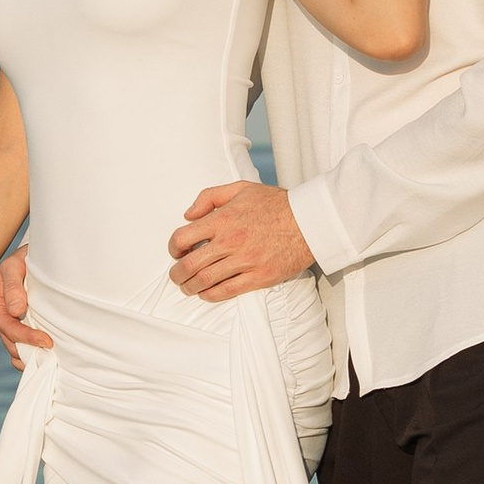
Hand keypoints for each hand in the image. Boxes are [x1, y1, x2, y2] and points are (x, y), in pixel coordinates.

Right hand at [0, 250, 52, 366]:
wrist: (31, 260)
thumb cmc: (23, 260)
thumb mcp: (15, 266)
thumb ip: (13, 286)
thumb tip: (15, 310)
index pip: (8, 327)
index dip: (26, 337)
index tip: (47, 341)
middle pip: (11, 344)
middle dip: (31, 351)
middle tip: (54, 354)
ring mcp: (8, 328)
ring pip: (16, 351)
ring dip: (31, 357)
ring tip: (52, 361)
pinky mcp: (19, 332)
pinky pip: (22, 352)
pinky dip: (32, 359)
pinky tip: (47, 360)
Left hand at [169, 180, 314, 300]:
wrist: (309, 221)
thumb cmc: (276, 204)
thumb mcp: (240, 189)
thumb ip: (209, 197)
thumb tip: (188, 215)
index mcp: (223, 219)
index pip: (183, 237)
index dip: (173, 247)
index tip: (176, 252)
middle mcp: (230, 241)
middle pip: (190, 265)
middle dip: (177, 274)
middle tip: (176, 276)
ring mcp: (244, 261)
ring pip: (205, 281)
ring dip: (191, 287)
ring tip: (188, 287)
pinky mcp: (259, 277)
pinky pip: (227, 291)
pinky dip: (211, 295)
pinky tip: (207, 293)